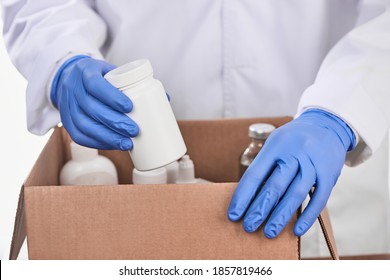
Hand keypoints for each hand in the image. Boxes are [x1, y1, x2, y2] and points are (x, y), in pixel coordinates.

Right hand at [50, 55, 138, 149]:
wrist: (72, 78)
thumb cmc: (99, 76)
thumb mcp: (113, 72)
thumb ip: (135, 83)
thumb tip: (166, 98)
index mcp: (85, 71)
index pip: (95, 84)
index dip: (112, 97)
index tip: (130, 107)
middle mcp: (72, 87)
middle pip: (91, 107)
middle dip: (114, 122)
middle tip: (134, 130)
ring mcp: (67, 105)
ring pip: (83, 124)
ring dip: (107, 136)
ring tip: (126, 143)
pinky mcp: (66, 120)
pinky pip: (78, 135)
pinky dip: (97, 142)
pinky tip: (112, 145)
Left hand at [227, 109, 354, 237]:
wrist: (327, 125)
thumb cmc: (293, 139)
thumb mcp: (275, 142)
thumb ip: (264, 165)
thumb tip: (249, 196)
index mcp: (276, 145)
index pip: (255, 174)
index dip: (243, 196)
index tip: (234, 214)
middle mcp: (294, 154)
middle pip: (274, 186)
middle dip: (259, 210)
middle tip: (248, 227)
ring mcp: (313, 164)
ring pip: (295, 194)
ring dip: (281, 216)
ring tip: (269, 232)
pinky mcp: (329, 174)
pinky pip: (319, 199)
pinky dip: (308, 216)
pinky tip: (297, 230)